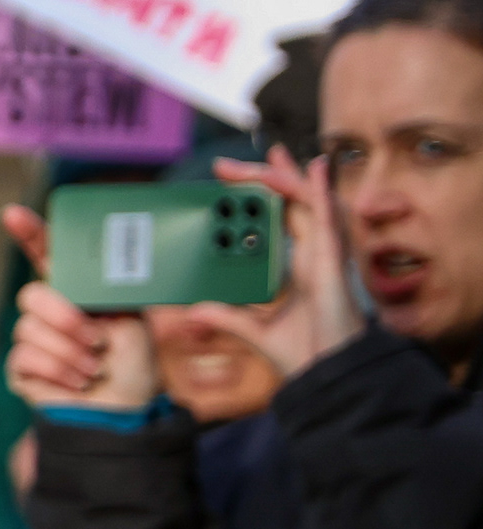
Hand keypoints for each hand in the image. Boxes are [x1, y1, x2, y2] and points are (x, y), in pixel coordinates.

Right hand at [0, 211, 157, 410]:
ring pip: (29, 330)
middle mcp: (53, 313)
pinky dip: (58, 372)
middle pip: (32, 295)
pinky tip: (78, 382)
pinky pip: (25, 358)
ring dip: (69, 352)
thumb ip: (106, 291)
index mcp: (79, 292)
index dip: (30, 234)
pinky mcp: (23, 370)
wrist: (126, 411)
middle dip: (64, 317)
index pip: (48, 256)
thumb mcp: (131, 318)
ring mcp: (35, 341)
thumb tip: (91, 269)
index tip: (13, 214)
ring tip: (94, 368)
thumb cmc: (134, 366)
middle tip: (95, 339)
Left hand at [195, 148, 359, 378]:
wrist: (329, 373)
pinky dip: (321, 192)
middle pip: (291, 204)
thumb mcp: (254, 331)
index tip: (236, 181)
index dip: (264, 196)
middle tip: (228, 166)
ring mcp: (324, 256)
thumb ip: (227, 317)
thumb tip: (195, 311)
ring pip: (308, 203)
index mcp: (298, 267)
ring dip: (284, 177)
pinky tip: (314, 168)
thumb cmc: (306, 354)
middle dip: (265, 178)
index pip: (280, 220)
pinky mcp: (332, 262)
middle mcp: (313, 256)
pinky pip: (328, 218)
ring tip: (265, 155)